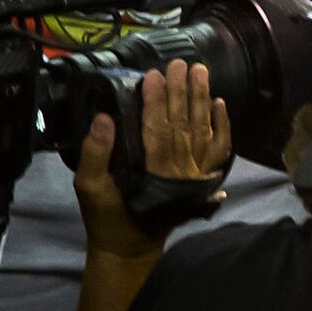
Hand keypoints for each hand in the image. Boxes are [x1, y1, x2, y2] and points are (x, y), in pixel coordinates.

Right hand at [75, 60, 232, 257]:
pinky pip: (218, 149)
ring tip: (201, 72)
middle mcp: (180, 170)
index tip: (154, 74)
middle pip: (183, 124)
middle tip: (181, 63)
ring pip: (203, 130)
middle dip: (182, 91)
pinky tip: (219, 103)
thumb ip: (95, 154)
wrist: (132, 247)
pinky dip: (221, 126)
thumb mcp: (89, 189)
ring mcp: (195, 173)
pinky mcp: (203, 177)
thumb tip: (103, 118)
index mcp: (151, 171)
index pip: (157, 128)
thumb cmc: (107, 216)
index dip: (156, 100)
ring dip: (202, 99)